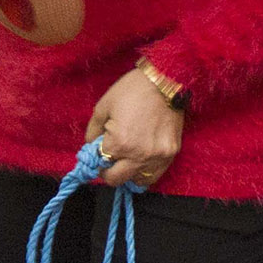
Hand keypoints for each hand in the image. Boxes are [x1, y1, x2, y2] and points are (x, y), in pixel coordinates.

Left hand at [86, 68, 183, 187]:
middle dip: (108, 171)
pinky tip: (141, 161)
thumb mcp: (104, 105)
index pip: (100, 162)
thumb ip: (93, 130)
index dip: (96, 157)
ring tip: (127, 161)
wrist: (167, 81)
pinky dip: (145, 172)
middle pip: (116, 179)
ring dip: (128, 174)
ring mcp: (157, 157)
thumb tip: (91, 145)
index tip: (98, 152)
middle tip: (109, 161)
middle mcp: (138, 155)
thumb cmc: (133, 90)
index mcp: (119, 143)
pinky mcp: (171, 154)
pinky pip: (155, 174)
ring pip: (137, 181)